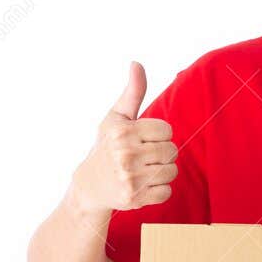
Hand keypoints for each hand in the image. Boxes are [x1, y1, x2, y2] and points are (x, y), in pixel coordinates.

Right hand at [69, 62, 178, 215]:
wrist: (89, 186)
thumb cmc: (106, 147)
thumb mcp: (116, 118)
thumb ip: (133, 92)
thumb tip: (137, 63)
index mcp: (123, 131)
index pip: (166, 130)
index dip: (158, 135)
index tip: (143, 140)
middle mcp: (125, 154)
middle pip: (171, 151)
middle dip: (162, 154)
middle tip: (144, 157)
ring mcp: (130, 178)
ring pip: (171, 171)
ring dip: (162, 172)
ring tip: (143, 171)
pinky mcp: (134, 198)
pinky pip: (166, 192)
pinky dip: (158, 190)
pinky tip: (142, 186)